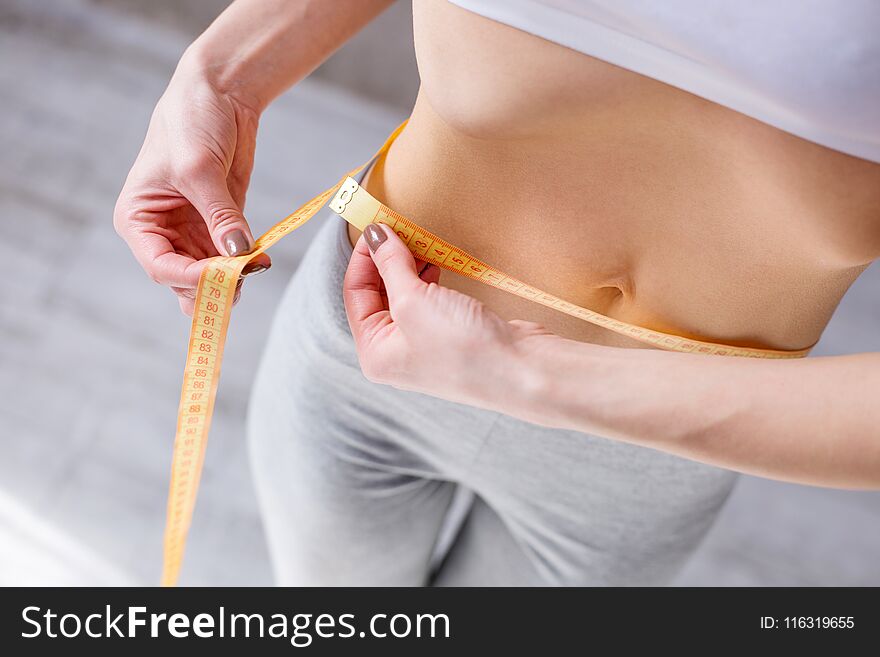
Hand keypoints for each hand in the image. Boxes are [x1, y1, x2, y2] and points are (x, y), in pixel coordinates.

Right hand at [114, 69, 269, 314]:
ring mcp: (192, 230)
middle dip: (212, 284)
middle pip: (184, 278)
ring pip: (209, 274)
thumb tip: (239, 255)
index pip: (160, 266)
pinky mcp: (220, 224)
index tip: (222, 277)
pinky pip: (231, 256)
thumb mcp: (200, 169)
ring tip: (255, 268)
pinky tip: (261, 259)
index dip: (190, 278)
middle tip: (242, 279)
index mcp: (138, 219)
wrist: (219, 95)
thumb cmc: (191, 122)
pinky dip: (245, 262)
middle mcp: (162, 230)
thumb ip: (220, 215)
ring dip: (232, 278)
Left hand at [343, 223, 555, 409]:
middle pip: (378, 295)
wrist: (521, 369)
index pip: (355, 295)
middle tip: (398, 228)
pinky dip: (428, 279)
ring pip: (404, 295)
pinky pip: (428, 300)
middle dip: (386, 260)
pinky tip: (435, 262)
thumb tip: (376, 236)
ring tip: (417, 241)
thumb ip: (391, 265)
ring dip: (408, 266)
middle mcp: (395, 354)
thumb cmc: (463, 347)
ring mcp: (423, 346)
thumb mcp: (414, 300)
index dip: (364, 257)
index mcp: (375, 354)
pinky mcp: (450, 337)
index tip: (377, 226)